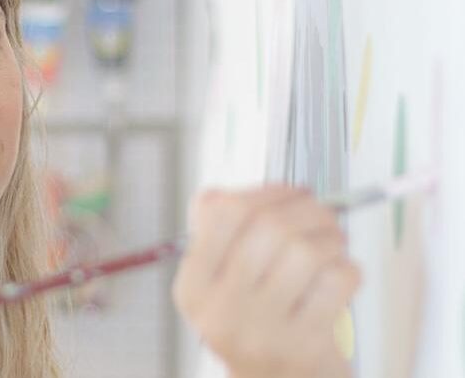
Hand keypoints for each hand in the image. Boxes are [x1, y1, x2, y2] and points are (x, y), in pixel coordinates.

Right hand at [172, 185, 360, 377]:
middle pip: (267, 228)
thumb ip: (222, 233)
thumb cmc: (257, 321)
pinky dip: (347, 269)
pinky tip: (341, 276)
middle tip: (324, 214)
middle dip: (307, 210)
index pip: (221, 214)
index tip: (290, 193)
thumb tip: (244, 192)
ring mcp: (260, 332)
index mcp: (193, 286)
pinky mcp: (303, 348)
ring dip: (330, 238)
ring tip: (334, 244)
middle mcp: (218, 311)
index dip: (264, 193)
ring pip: (303, 251)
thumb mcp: (221, 281)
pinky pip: (335, 282)